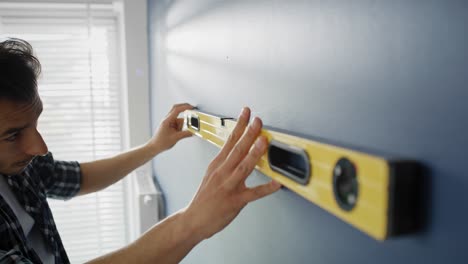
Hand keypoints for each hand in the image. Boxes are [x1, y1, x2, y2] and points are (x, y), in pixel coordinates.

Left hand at [147, 103, 193, 153]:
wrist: (154, 147)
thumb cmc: (160, 142)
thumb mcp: (175, 138)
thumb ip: (185, 134)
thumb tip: (192, 131)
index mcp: (167, 120)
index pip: (177, 110)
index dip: (185, 107)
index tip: (192, 107)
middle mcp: (168, 120)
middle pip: (177, 110)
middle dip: (185, 110)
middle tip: (191, 111)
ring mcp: (169, 122)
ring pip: (179, 119)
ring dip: (182, 125)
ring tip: (180, 133)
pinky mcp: (170, 126)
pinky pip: (178, 124)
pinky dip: (181, 128)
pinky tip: (180, 133)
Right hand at [183, 107, 281, 239]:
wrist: (193, 219)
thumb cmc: (204, 198)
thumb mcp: (212, 175)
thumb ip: (226, 163)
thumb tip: (241, 150)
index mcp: (217, 164)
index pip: (229, 140)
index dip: (239, 125)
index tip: (246, 112)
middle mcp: (222, 172)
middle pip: (237, 149)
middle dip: (249, 133)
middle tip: (258, 121)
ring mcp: (228, 186)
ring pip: (243, 167)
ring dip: (254, 153)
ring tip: (264, 141)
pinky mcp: (235, 201)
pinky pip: (254, 194)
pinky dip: (267, 188)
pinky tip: (277, 183)